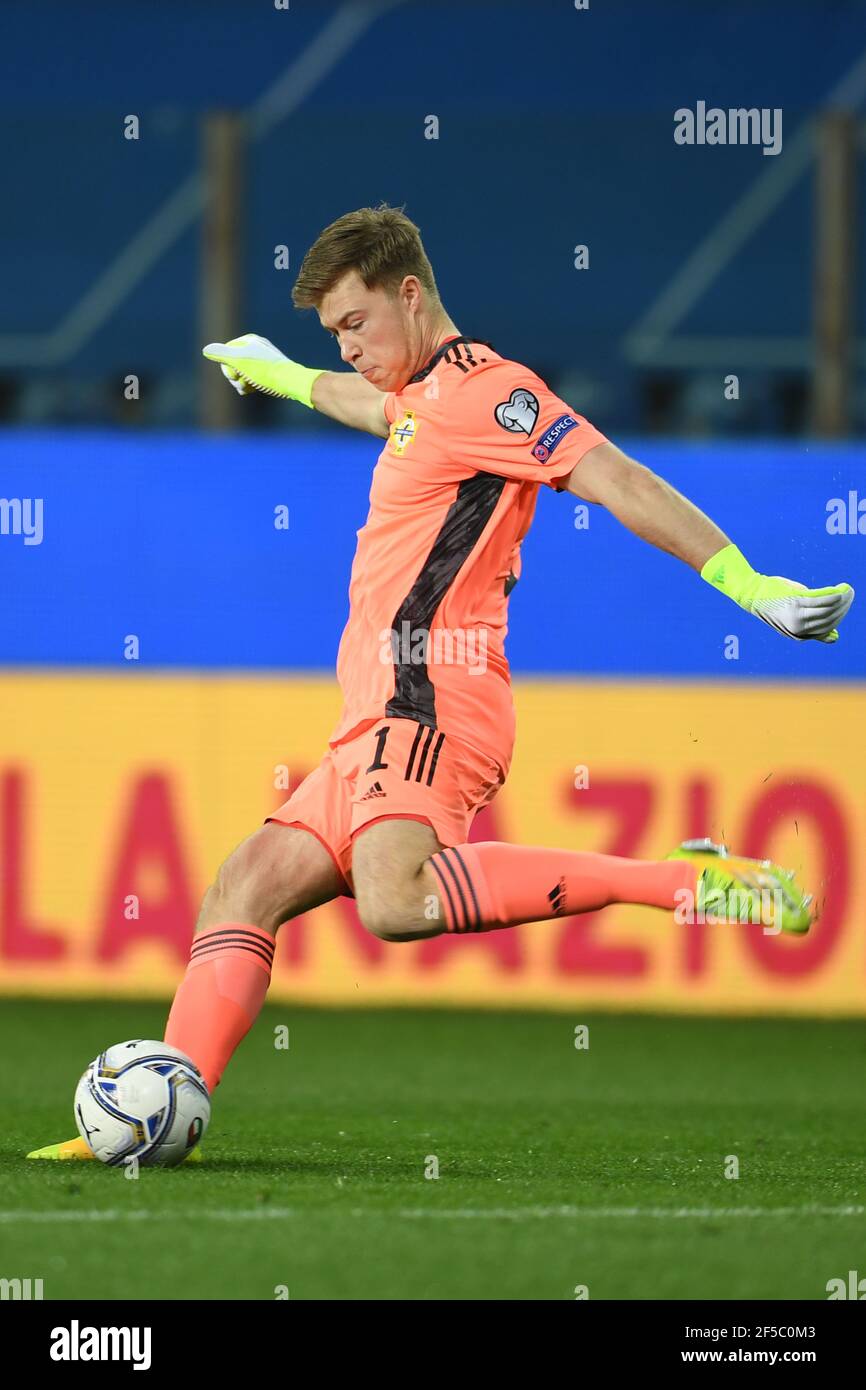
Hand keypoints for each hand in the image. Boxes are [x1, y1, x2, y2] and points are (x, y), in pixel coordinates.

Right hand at [202, 334, 321, 407]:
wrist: (290, 382)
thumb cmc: (264, 370)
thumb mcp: (239, 361)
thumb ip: (221, 354)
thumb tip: (206, 349)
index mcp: (249, 341)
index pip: (226, 354)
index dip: (227, 367)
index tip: (235, 373)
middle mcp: (256, 348)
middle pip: (233, 365)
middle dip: (235, 377)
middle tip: (243, 382)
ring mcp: (262, 361)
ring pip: (241, 374)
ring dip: (242, 384)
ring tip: (251, 387)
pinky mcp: (267, 373)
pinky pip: (251, 380)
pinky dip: (250, 386)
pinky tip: (254, 390)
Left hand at [744, 575, 854, 642]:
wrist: (752, 594)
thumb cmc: (775, 605)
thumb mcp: (794, 620)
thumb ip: (813, 627)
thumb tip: (835, 637)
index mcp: (798, 636)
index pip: (826, 629)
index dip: (839, 617)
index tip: (845, 605)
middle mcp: (798, 628)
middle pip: (829, 619)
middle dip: (844, 607)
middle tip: (850, 595)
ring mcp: (797, 615)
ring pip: (827, 609)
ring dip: (842, 599)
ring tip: (847, 590)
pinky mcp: (795, 601)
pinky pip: (820, 599)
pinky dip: (833, 595)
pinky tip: (840, 589)